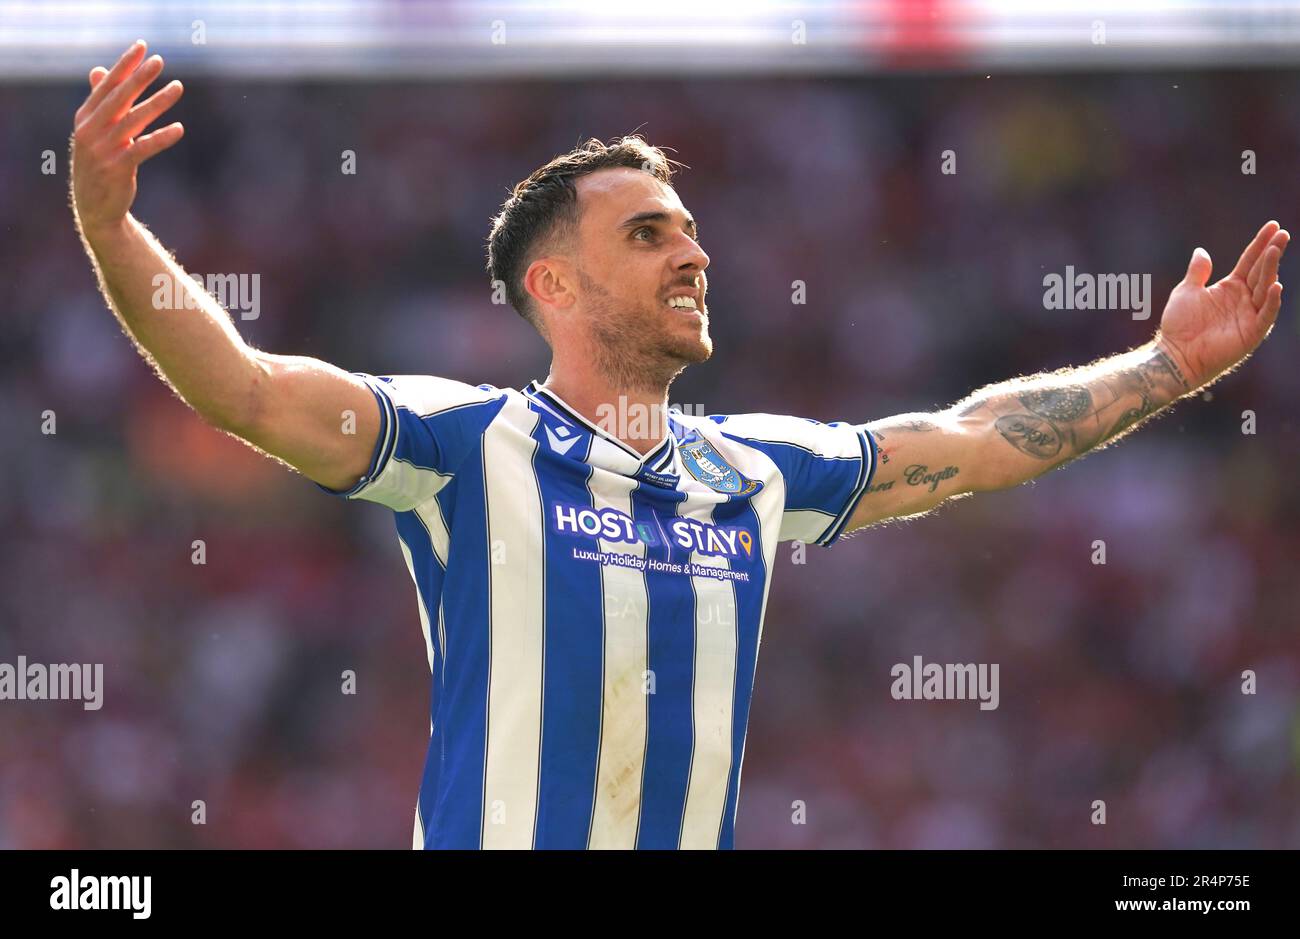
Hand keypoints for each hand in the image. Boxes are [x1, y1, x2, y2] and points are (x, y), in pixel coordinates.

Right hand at [71, 40, 184, 237]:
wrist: (95, 208)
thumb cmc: (100, 164)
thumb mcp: (95, 132)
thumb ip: (101, 102)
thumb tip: (98, 70)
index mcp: (85, 118)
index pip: (107, 85)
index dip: (124, 65)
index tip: (142, 46)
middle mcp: (90, 130)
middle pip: (119, 98)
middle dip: (140, 77)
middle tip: (160, 60)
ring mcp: (102, 149)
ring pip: (134, 120)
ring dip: (158, 102)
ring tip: (178, 87)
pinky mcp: (117, 168)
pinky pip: (143, 148)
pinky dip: (161, 138)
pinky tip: (179, 128)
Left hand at [1156, 221, 1288, 389]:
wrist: (1175, 354)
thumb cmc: (1179, 325)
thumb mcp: (1186, 291)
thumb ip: (1198, 272)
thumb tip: (1201, 251)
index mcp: (1230, 288)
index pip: (1250, 261)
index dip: (1260, 244)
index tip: (1273, 226)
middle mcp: (1244, 299)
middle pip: (1261, 271)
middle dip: (1272, 253)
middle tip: (1282, 234)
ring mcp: (1249, 315)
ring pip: (1265, 289)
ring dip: (1271, 270)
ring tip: (1275, 252)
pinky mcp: (1251, 333)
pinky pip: (1266, 315)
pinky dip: (1272, 302)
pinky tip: (1276, 286)